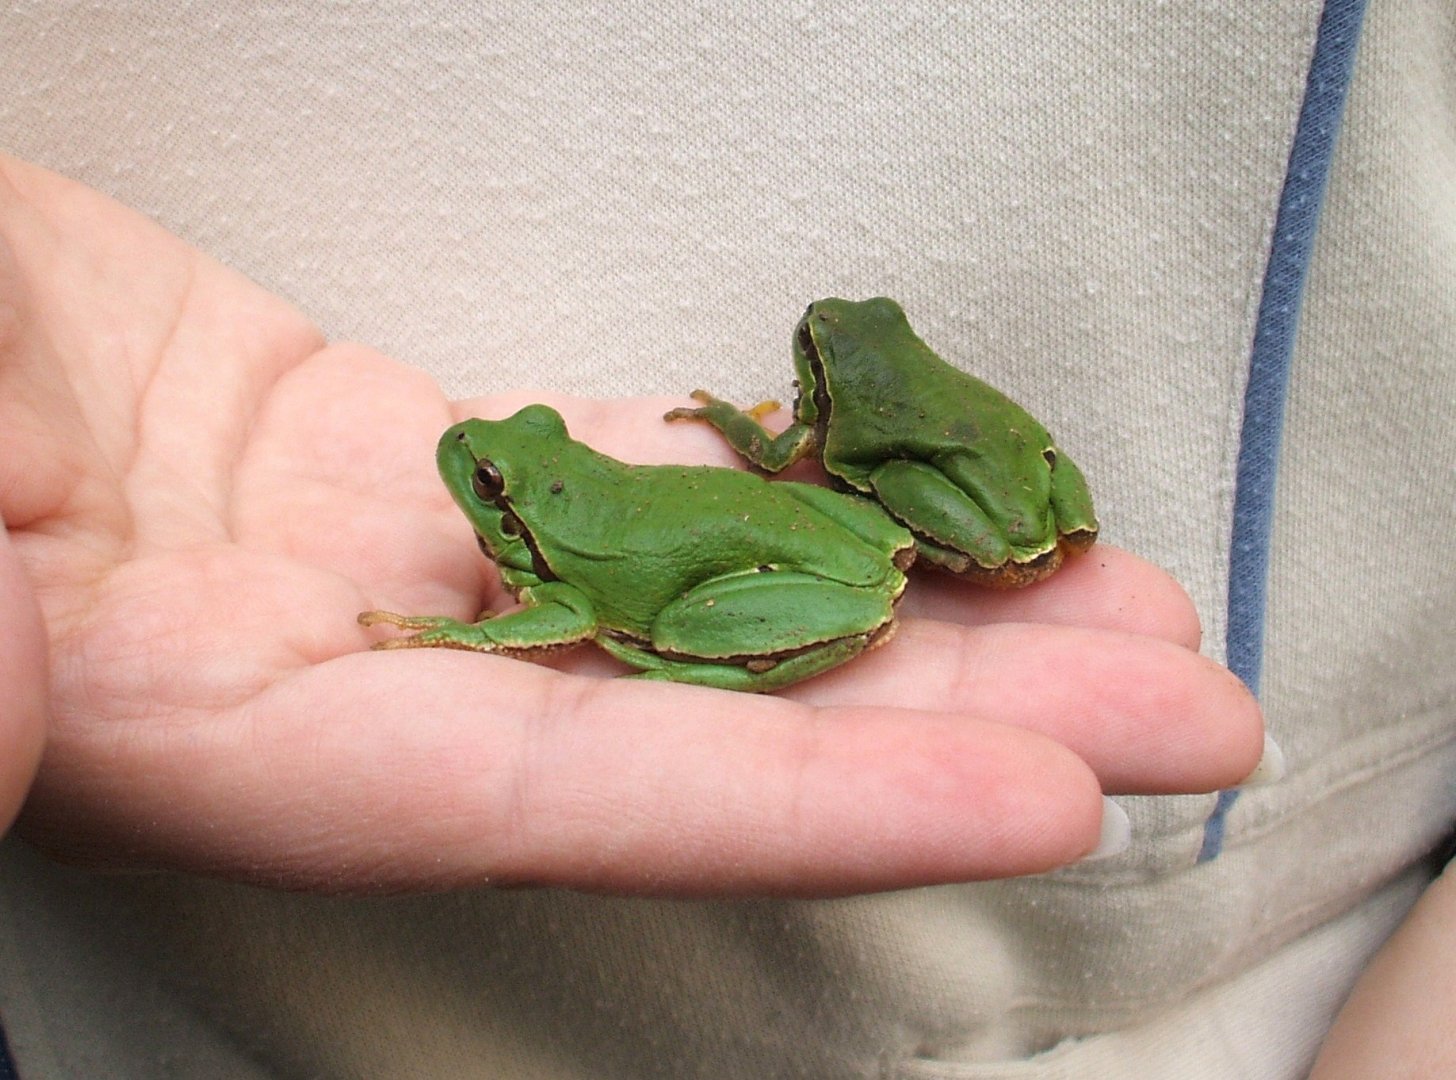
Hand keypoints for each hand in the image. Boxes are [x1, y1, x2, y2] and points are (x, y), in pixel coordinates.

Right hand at [0, 155, 1263, 894]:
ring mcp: (362, 553)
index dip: (813, 802)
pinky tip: (874, 482)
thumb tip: (6, 718)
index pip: (565, 793)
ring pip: (674, 576)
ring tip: (1092, 582)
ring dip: (890, 580)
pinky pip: (598, 465)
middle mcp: (328, 664)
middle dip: (946, 705)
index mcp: (215, 720)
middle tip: (1174, 698)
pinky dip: (743, 470)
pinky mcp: (363, 448)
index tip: (1040, 794)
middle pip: (687, 704)